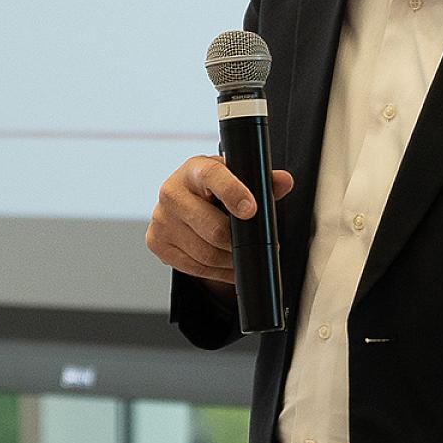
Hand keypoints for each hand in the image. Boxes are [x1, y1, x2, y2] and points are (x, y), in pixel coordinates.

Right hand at [146, 157, 296, 289]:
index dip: (233, 192)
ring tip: (243, 258)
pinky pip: (194, 268)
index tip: (250, 209)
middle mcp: (172, 191)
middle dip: (239, 243)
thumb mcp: (236, 180)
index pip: (213, 177)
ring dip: (230, 262)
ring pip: (206, 253)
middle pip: (213, 228)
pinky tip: (227, 267)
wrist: (182, 202)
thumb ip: (263, 182)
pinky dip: (217, 272)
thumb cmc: (213, 191)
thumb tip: (285, 181)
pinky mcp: (156, 242)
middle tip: (256, 246)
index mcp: (195, 169)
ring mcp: (161, 219)